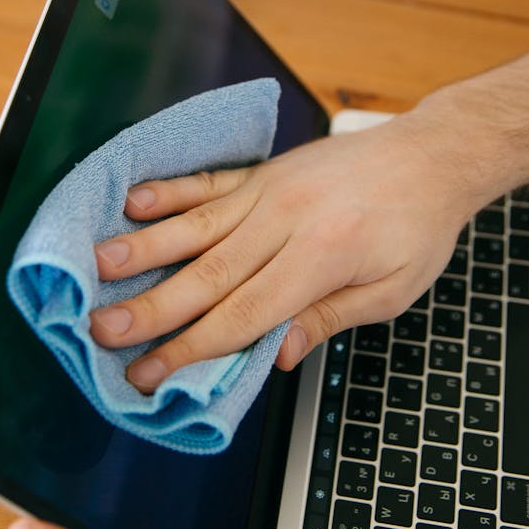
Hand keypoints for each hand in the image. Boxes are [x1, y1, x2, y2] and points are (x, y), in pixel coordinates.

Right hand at [90, 108, 476, 390]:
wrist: (432, 154)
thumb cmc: (418, 227)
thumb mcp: (392, 290)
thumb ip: (328, 318)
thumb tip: (271, 357)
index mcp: (322, 257)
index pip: (244, 313)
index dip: (192, 348)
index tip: (150, 375)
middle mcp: (286, 220)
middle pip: (208, 273)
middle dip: (152, 308)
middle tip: (101, 331)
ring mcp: (269, 191)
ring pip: (196, 225)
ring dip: (144, 248)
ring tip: (97, 266)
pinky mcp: (263, 172)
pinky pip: (209, 182)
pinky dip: (170, 191)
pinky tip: (134, 202)